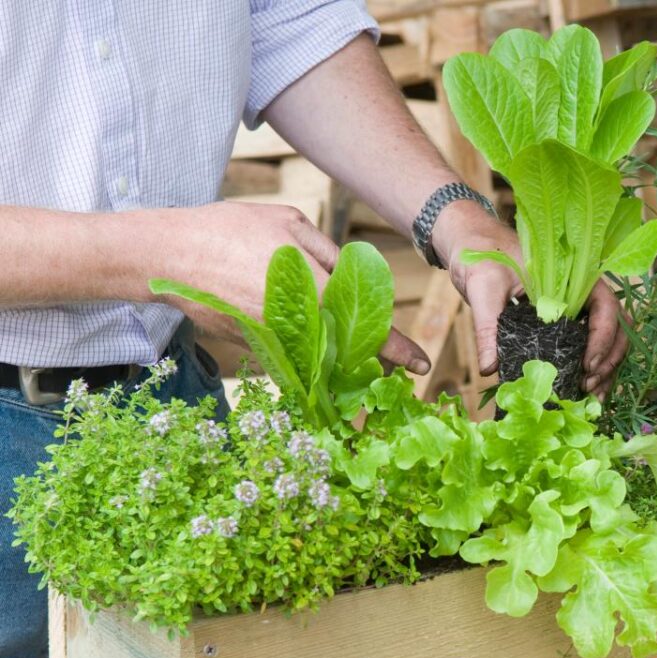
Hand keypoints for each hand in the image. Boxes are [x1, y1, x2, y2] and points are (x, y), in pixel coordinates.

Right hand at [134, 201, 429, 373]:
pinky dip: (309, 356)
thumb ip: (331, 255)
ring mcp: (275, 341)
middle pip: (351, 354)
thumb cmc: (230, 230)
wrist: (167, 256)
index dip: (400, 351)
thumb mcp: (291, 225)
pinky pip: (292, 356)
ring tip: (360, 356)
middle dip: (374, 359)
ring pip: (322, 360)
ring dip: (343, 361)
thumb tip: (356, 279)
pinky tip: (314, 347)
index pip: (370, 332)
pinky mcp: (254, 348)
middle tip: (397, 364)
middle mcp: (299, 326)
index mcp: (316, 292)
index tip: (421, 363)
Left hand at [436, 202, 628, 397]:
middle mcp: (581, 294)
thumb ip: (488, 326)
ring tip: (590, 395)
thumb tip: (491, 369)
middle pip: (616, 327)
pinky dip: (592, 369)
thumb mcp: (484, 288)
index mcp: (572, 277)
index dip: (603, 338)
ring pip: (609, 340)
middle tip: (588, 385)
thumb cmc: (483, 257)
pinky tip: (583, 392)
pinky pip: (588, 346)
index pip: (606, 306)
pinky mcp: (563, 325)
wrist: (473, 247)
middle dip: (609, 359)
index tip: (586, 365)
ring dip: (606, 368)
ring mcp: (575, 310)